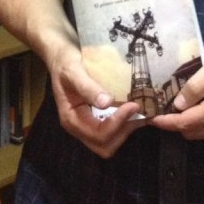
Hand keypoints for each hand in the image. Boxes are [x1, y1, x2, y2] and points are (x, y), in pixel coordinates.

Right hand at [47, 43, 143, 157]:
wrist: (60, 58)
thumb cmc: (65, 63)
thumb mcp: (73, 71)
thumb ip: (87, 87)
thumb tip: (107, 102)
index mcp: (71, 119)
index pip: (97, 134)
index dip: (117, 123)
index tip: (132, 105)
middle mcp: (80, 127)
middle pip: (105, 145)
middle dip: (124, 131)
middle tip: (138, 110)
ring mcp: (88, 125)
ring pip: (111, 141)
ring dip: (128, 129)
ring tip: (143, 111)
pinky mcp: (97, 119)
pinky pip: (114, 131)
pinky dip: (128, 125)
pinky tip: (139, 112)